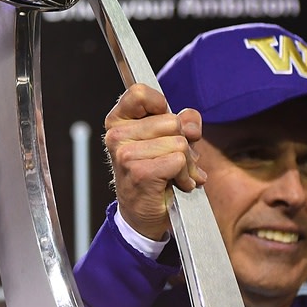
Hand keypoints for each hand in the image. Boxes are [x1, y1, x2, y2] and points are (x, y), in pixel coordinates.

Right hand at [103, 83, 205, 239]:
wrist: (142, 214)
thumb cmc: (154, 175)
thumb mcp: (168, 140)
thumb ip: (182, 121)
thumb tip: (190, 123)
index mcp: (118, 122)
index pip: (140, 92)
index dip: (160, 105)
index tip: (166, 124)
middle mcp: (116, 136)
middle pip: (171, 121)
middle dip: (183, 143)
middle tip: (175, 162)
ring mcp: (125, 154)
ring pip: (179, 143)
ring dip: (187, 163)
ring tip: (177, 175)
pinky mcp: (139, 172)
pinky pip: (179, 161)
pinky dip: (185, 176)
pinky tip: (177, 184)